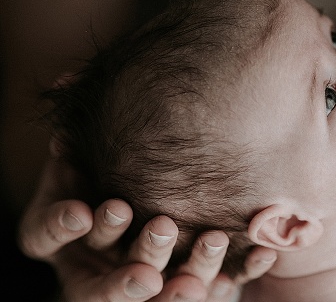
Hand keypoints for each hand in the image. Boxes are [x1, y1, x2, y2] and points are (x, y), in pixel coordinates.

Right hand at [19, 144, 275, 300]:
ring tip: (213, 240)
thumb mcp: (82, 146)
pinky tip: (261, 254)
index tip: (83, 211)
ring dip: (191, 266)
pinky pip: (216, 284)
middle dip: (139, 251)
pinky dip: (238, 270)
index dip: (62, 224)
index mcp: (61, 234)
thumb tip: (69, 81)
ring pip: (166, 285)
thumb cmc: (100, 162)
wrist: (152, 184)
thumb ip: (79, 123)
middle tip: (162, 227)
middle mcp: (98, 265)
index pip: (48, 235)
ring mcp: (142, 277)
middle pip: (111, 275)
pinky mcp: (186, 282)